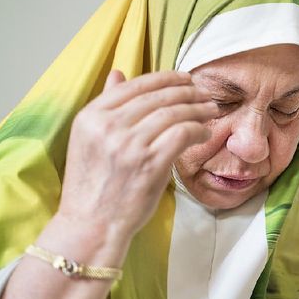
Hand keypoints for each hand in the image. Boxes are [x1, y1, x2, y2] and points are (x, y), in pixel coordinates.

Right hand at [57, 70, 217, 238]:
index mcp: (91, 116)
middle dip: (187, 91)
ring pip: (174, 112)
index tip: (184, 78)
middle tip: (204, 93)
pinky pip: (182, 133)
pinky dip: (198, 129)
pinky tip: (205, 132)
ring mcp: (129, 144)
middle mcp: (108, 126)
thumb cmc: (93, 186)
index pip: (135, 85)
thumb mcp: (88, 139)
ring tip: (210, 110)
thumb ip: (105, 106)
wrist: (91, 225)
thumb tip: (118, 73)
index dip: (166, 78)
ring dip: (198, 109)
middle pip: (158, 97)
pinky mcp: (150, 163)